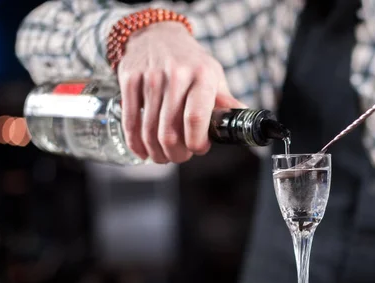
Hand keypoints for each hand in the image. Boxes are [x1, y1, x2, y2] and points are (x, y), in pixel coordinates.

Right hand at [117, 22, 244, 163]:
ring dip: (157, 153)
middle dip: (176, 154)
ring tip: (164, 156)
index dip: (196, 143)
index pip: (196, 119)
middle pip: (170, 132)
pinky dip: (136, 144)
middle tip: (180, 156)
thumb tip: (244, 122)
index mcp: (202, 76)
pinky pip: (131, 122)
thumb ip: (226, 102)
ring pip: (149, 131)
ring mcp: (150, 78)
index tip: (199, 149)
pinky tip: (143, 150)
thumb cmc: (190, 61)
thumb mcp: (213, 76)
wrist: (156, 34)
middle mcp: (176, 76)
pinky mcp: (129, 80)